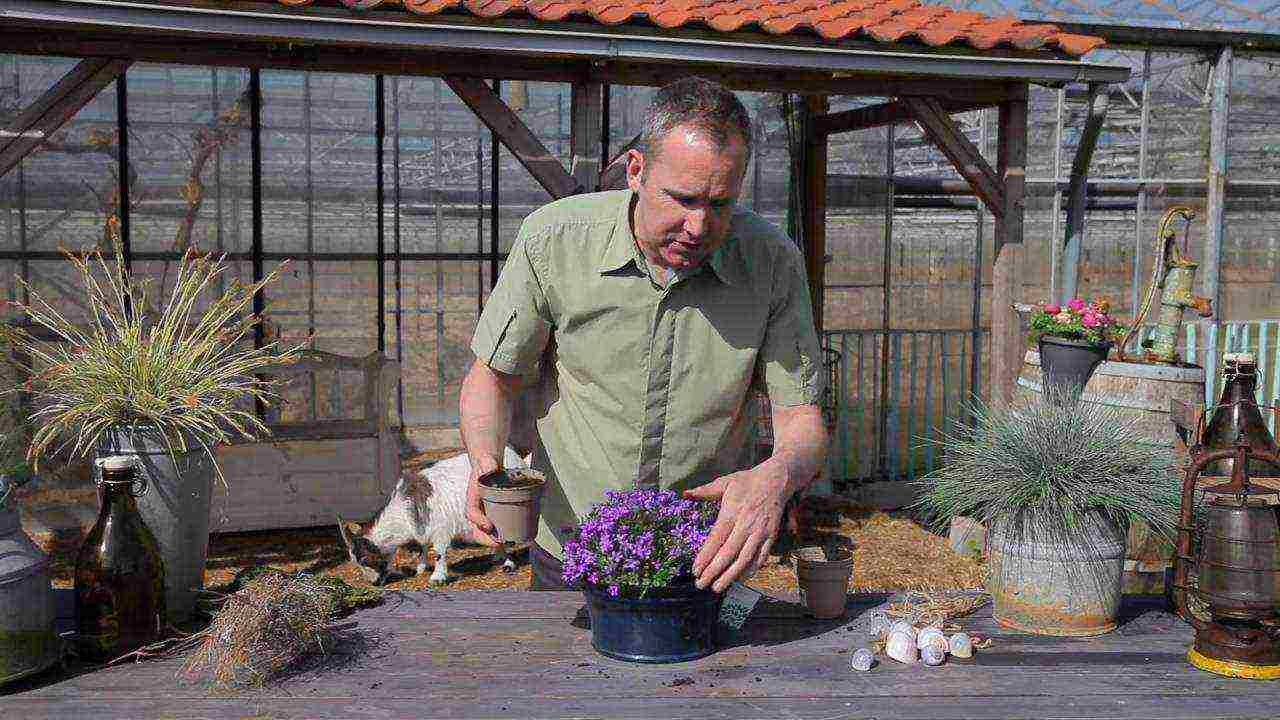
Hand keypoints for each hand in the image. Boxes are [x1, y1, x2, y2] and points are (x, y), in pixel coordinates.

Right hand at [465, 457, 502, 546]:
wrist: (489, 466)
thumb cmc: (487, 465)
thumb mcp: (487, 463)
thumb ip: (488, 465)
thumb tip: (492, 468)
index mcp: (473, 498)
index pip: (472, 513)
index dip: (478, 522)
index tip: (489, 527)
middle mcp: (477, 509)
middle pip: (476, 529)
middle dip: (486, 539)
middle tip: (500, 542)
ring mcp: (484, 514)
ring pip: (484, 534)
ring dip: (493, 542)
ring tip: (507, 544)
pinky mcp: (494, 515)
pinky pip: (494, 530)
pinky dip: (501, 537)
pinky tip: (512, 541)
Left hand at [683, 462, 790, 592]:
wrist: (776, 480)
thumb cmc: (747, 481)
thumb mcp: (725, 482)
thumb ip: (705, 491)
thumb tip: (685, 494)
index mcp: (732, 511)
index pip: (716, 538)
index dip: (705, 556)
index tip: (695, 570)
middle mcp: (746, 524)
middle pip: (728, 553)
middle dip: (714, 571)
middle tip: (701, 585)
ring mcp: (760, 531)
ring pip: (744, 558)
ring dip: (730, 575)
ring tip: (717, 587)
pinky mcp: (771, 536)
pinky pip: (761, 556)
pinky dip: (751, 569)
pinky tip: (741, 578)